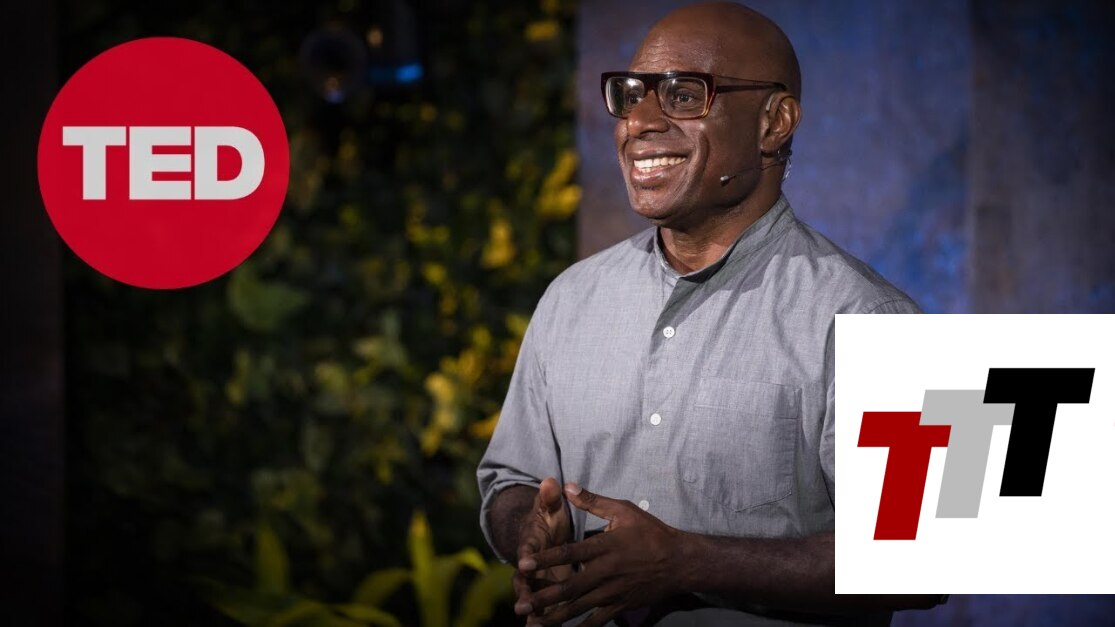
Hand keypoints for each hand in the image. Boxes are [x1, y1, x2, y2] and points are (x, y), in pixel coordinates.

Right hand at [513, 477, 572, 621]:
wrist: (540, 534)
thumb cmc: (547, 519)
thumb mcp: (548, 507)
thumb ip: (549, 498)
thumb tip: (549, 481)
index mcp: (531, 545)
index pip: (526, 551)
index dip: (526, 557)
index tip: (524, 562)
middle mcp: (530, 567)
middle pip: (524, 582)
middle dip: (524, 594)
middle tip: (522, 606)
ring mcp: (537, 582)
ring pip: (534, 601)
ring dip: (534, 614)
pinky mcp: (547, 593)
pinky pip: (546, 611)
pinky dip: (547, 621)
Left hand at [518, 483, 688, 626]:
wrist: (680, 562)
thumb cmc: (651, 532)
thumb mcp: (624, 510)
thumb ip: (593, 501)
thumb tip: (567, 486)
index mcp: (605, 547)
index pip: (569, 553)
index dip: (546, 559)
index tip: (524, 564)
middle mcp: (607, 572)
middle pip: (570, 586)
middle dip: (544, 597)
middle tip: (521, 605)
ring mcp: (614, 592)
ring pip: (580, 607)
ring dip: (556, 617)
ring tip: (534, 624)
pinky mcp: (621, 605)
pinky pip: (598, 620)